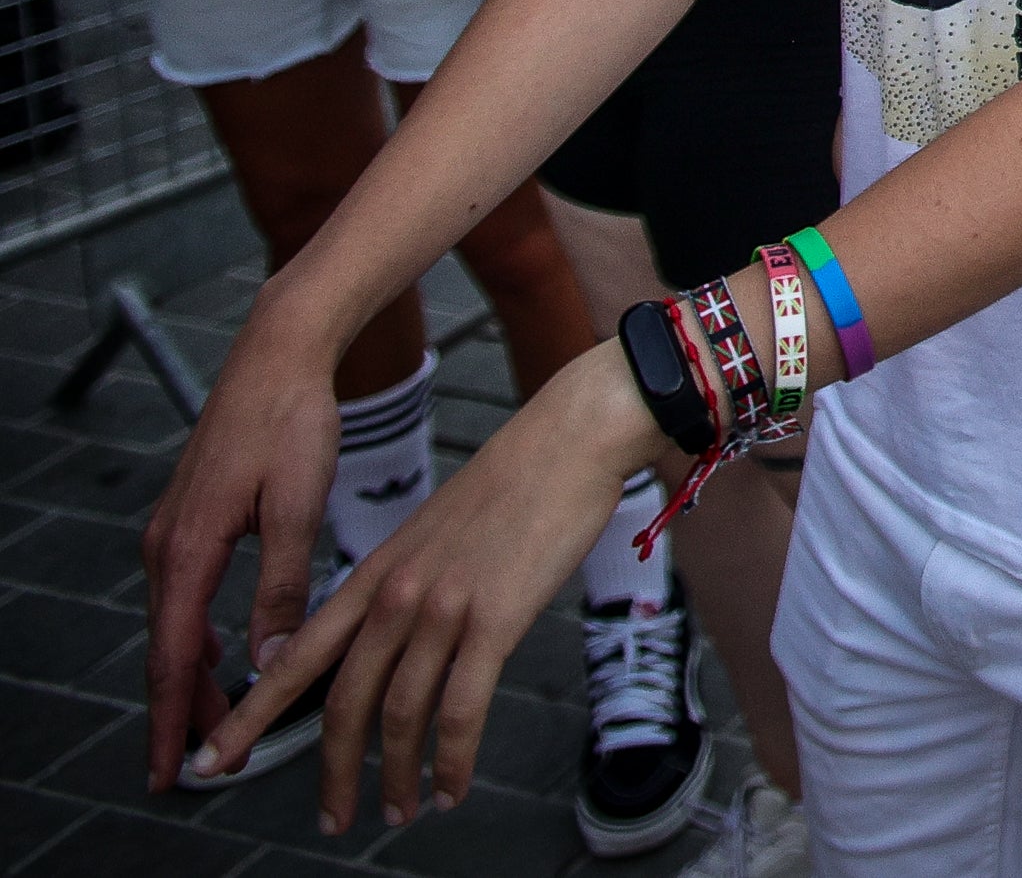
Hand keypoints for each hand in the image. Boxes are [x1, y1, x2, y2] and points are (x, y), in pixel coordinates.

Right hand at [141, 317, 343, 789]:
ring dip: (191, 674)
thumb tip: (269, 662)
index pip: (173, 659)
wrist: (278, 354)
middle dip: (182, 710)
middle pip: (167, 650)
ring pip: (175, 623)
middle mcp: (167, 546)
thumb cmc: (292, 422)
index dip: (174, 720)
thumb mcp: (297, 509)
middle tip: (200, 762)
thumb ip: (282, 590)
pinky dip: (196, 633)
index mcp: (188, 551)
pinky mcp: (190, 518)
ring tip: (215, 718)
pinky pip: (184, 594)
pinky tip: (220, 649)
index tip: (172, 771)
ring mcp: (173, 531)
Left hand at [205, 346, 663, 830]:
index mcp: (375, 574)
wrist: (570, 438)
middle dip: (331, 772)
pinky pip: (462, 710)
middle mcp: (396, 596)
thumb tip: (396, 641)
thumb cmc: (516, 483)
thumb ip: (406, 587)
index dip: (251, 716)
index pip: (296, 658)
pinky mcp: (495, 619)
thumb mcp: (436, 534)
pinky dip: (451, 761)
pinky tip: (452, 787)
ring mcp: (443, 608)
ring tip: (399, 813)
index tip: (214, 761)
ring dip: (395, 778)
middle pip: (342, 702)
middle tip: (331, 819)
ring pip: (398, 716)